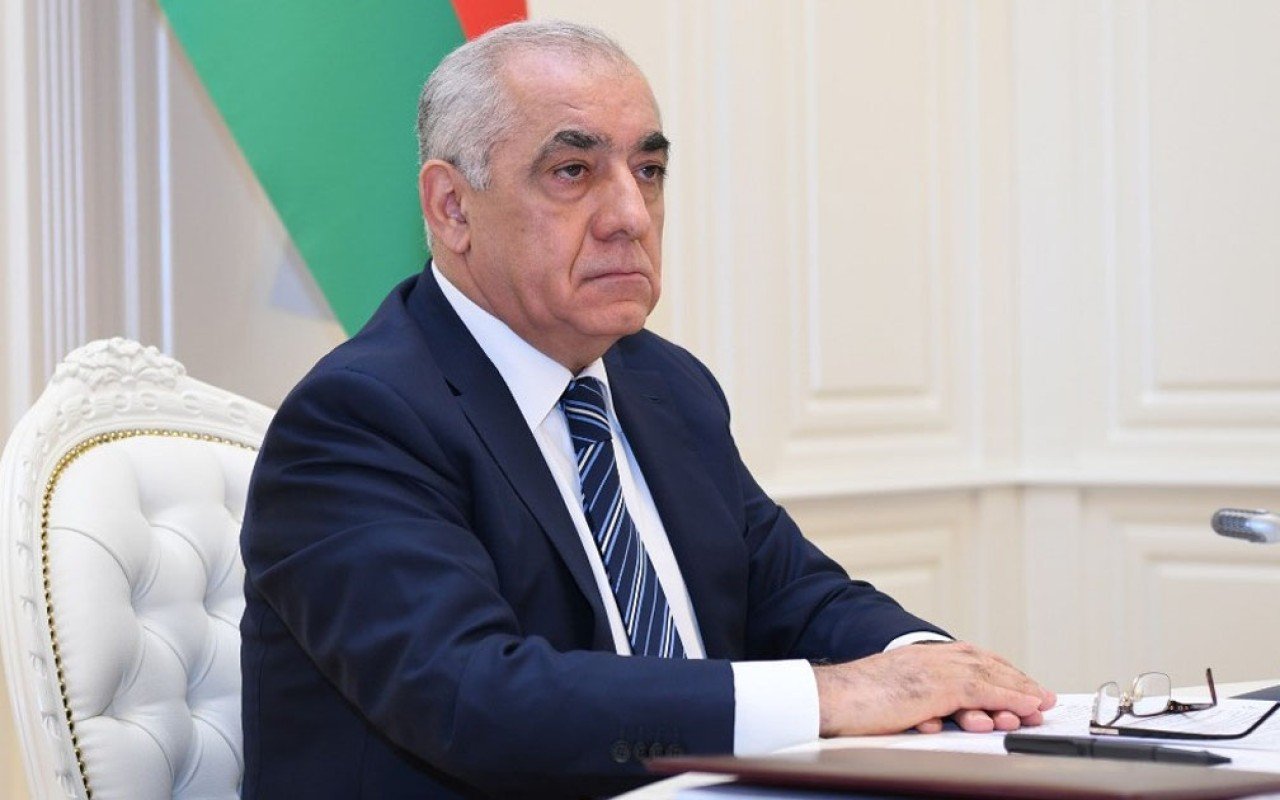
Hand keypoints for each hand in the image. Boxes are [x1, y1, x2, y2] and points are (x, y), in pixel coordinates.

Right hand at [812, 641, 1055, 736]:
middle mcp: (930, 657)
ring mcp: (933, 669)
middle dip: (1016, 681)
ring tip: (1040, 705)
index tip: (1019, 685)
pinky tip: (1023, 708)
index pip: (968, 659)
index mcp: (919, 655)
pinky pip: (980, 692)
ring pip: (988, 677)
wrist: (830, 697)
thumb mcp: (891, 694)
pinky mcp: (935, 686)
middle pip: (984, 665)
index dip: (998, 673)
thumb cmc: (851, 701)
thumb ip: (918, 699)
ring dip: (1018, 692)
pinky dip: (1007, 699)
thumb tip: (936, 717)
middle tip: (1042, 697)